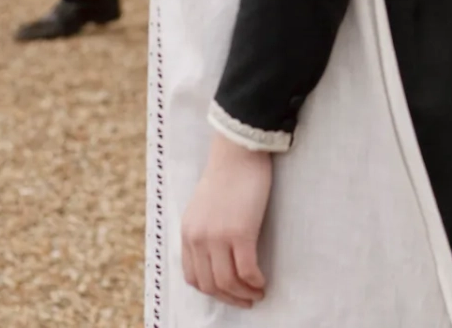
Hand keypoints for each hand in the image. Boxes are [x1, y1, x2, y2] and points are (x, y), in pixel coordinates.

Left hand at [181, 133, 271, 307]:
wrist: (237, 152)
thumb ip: (204, 230)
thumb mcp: (203, 206)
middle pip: (210, 284)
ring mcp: (218, 236)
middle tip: (247, 300)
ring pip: (227, 282)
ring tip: (258, 293)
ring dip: (244, 294)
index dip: (212, 291)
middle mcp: (198, 238)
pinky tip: (263, 281)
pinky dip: (255, 281)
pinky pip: (246, 270)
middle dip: (229, 298)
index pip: (193, 277)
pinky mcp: (240, 232)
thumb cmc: (227, 175)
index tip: (228, 292)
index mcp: (188, 232)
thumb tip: (216, 256)